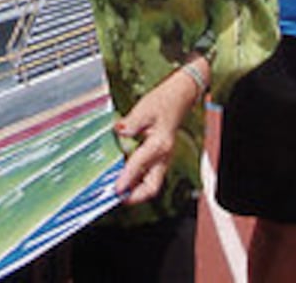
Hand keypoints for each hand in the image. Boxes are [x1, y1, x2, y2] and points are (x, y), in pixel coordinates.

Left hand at [113, 66, 202, 205]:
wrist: (180, 97)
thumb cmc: (164, 101)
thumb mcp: (145, 108)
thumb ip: (131, 122)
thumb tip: (118, 131)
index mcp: (160, 144)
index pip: (140, 165)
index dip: (126, 179)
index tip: (116, 189)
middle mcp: (163, 155)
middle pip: (152, 186)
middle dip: (135, 196)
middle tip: (117, 197)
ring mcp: (163, 158)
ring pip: (151, 184)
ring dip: (136, 191)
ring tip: (118, 192)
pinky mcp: (160, 157)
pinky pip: (150, 175)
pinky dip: (137, 181)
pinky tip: (125, 178)